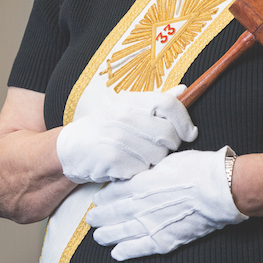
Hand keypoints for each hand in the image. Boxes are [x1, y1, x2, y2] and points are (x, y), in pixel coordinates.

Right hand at [56, 86, 197, 183]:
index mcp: (131, 101)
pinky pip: (142, 171)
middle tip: (156, 147)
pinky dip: (138, 172)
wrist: (72, 148)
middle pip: (169, 134)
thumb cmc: (106, 126)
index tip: (189, 133)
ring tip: (137, 155)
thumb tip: (184, 90)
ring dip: (153, 161)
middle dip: (169, 146)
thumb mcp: (128, 107)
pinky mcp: (114, 161)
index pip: (169, 104)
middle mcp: (125, 117)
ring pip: (158, 156)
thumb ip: (158, 100)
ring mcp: (119, 139)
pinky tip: (126, 165)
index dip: (184, 120)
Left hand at [86, 146, 247, 259]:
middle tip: (91, 218)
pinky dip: (126, 251)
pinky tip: (117, 252)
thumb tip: (139, 171)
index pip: (115, 192)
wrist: (218, 189)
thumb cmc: (196, 169)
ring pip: (122, 232)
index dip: (104, 197)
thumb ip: (149, 170)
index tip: (97, 199)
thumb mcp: (166, 160)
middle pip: (114, 213)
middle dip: (100, 217)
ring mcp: (152, 225)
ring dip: (108, 234)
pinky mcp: (165, 240)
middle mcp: (142, 206)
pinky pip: (140, 248)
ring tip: (98, 236)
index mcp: (141, 183)